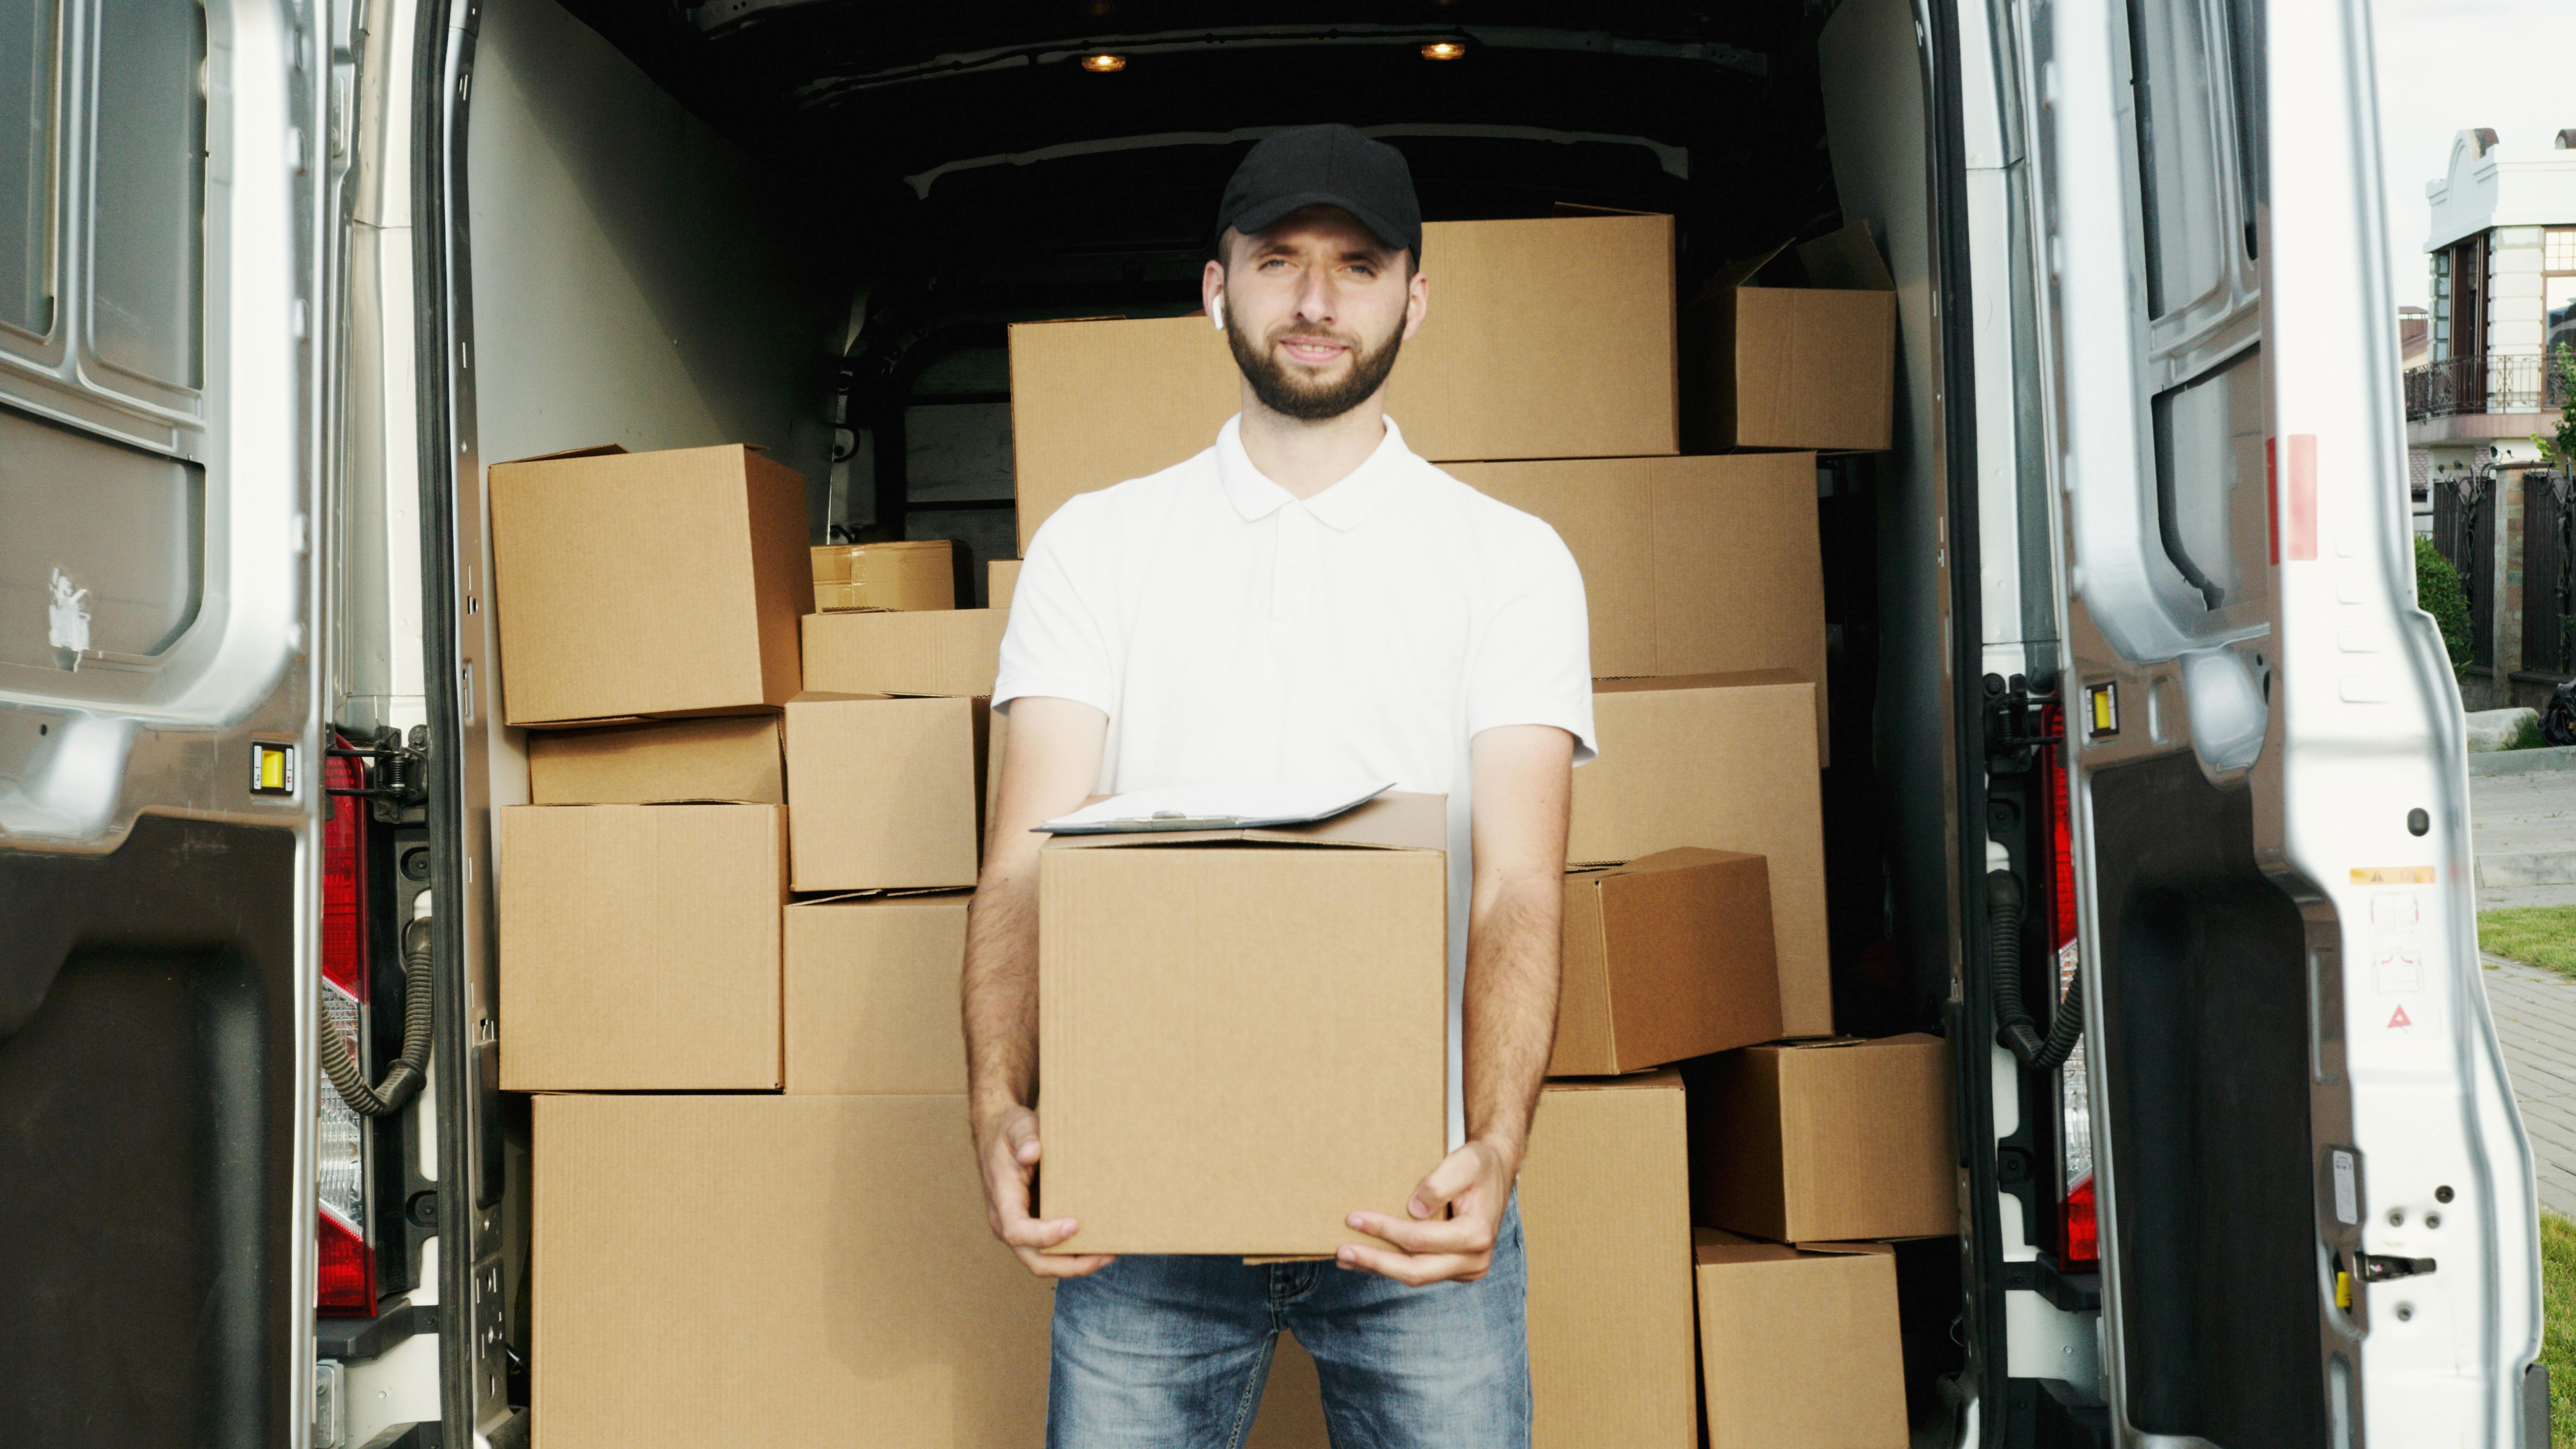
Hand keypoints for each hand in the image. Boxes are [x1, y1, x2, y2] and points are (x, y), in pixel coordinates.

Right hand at [974, 1102, 1115, 1278]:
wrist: (998, 1134)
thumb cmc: (1010, 1132)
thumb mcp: (1017, 1127)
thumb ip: (1025, 1138)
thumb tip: (1032, 1152)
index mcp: (1002, 1200)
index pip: (1017, 1231)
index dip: (1045, 1236)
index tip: (1074, 1225)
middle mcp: (1006, 1222)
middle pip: (1034, 1260)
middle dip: (1070, 1265)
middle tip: (1105, 1255)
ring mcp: (1019, 1228)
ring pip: (1043, 1262)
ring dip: (1076, 1264)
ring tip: (1109, 1254)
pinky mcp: (1032, 1227)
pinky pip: (1050, 1252)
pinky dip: (1073, 1254)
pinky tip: (1098, 1245)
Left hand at [1337, 1137, 1515, 1285]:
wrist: (1496, 1173)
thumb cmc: (1479, 1164)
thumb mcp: (1465, 1161)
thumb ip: (1441, 1183)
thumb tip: (1414, 1210)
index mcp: (1477, 1234)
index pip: (1420, 1239)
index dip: (1385, 1230)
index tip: (1354, 1218)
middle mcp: (1474, 1260)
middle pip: (1416, 1270)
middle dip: (1376, 1262)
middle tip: (1342, 1252)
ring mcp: (1466, 1269)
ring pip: (1416, 1276)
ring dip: (1379, 1268)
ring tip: (1345, 1258)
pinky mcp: (1456, 1270)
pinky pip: (1421, 1272)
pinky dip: (1392, 1266)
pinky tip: (1367, 1259)